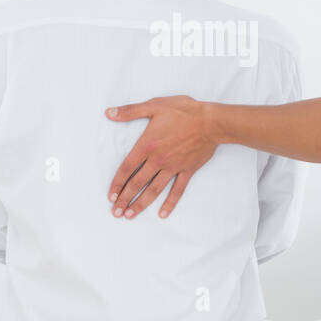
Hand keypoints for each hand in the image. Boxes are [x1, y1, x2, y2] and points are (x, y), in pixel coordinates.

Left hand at [105, 95, 218, 218]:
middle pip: (137, 183)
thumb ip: (130, 111)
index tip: (110, 195)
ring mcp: (173, 167)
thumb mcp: (154, 105)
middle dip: (125, 199)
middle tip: (115, 212)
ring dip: (141, 204)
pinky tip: (162, 214)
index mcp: (147, 145)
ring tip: (130, 215)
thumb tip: (109, 113)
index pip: (127, 168)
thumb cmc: (183, 111)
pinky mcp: (187, 171)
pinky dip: (170, 203)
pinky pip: (177, 190)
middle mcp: (158, 160)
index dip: (117, 183)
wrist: (211, 121)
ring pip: (153, 190)